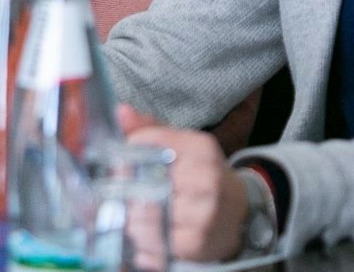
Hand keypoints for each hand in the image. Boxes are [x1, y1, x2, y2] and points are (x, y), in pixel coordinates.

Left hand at [120, 104, 252, 263]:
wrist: (240, 212)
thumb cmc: (201, 175)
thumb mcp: (182, 146)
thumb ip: (149, 129)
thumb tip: (121, 110)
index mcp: (200, 148)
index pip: (150, 143)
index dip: (125, 153)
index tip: (115, 162)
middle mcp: (206, 179)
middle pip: (145, 180)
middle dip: (123, 187)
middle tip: (113, 192)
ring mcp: (203, 213)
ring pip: (147, 214)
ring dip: (129, 216)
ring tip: (124, 215)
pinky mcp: (196, 243)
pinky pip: (155, 242)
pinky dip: (142, 240)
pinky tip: (140, 235)